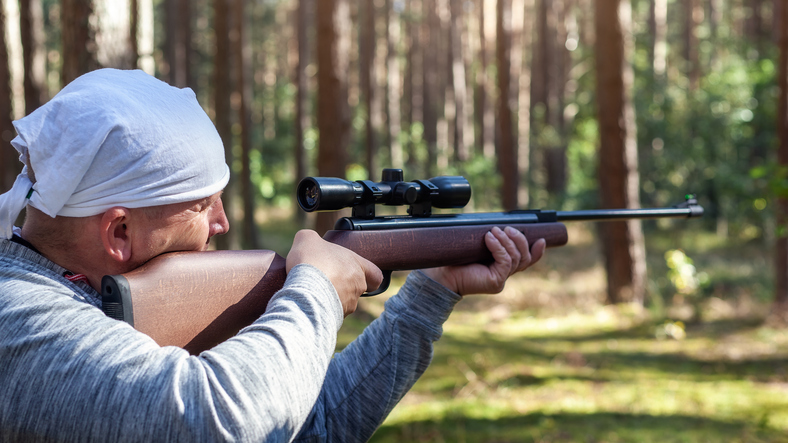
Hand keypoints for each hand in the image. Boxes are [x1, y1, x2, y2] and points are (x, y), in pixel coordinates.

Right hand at [286, 230, 382, 315]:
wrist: (305, 293)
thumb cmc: (311, 263)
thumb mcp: (307, 239)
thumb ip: (311, 238)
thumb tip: (308, 241)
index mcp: (356, 266)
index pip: (375, 274)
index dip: (370, 275)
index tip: (361, 274)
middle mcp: (357, 287)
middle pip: (355, 288)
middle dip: (341, 285)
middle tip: (325, 279)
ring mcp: (348, 305)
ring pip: (343, 302)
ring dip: (330, 298)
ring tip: (311, 291)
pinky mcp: (335, 318)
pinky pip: (330, 314)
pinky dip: (321, 309)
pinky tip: (307, 303)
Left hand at [422, 226, 545, 294]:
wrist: (442, 275)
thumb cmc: (455, 259)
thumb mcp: (477, 246)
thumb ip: (490, 240)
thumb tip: (497, 226)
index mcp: (500, 267)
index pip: (525, 261)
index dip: (537, 252)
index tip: (541, 240)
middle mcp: (503, 275)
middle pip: (524, 258)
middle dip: (519, 240)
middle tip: (507, 229)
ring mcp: (500, 280)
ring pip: (516, 258)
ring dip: (507, 241)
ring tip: (494, 231)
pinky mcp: (495, 282)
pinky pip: (505, 261)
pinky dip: (499, 247)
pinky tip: (489, 238)